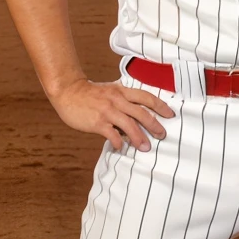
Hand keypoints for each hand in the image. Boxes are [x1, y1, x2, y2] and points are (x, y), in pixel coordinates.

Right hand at [47, 78, 173, 150]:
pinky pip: (112, 134)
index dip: (161, 106)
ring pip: (129, 125)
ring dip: (139, 137)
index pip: (147, 97)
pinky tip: (121, 148)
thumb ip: (124, 101)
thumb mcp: (111, 91)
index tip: (170, 115)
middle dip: (155, 125)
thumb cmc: (90, 94)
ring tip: (145, 147)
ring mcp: (107, 111)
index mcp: (122, 91)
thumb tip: (138, 119)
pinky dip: (118, 142)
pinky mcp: (97, 122)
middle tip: (162, 135)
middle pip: (142, 113)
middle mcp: (117, 100)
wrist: (68, 91)